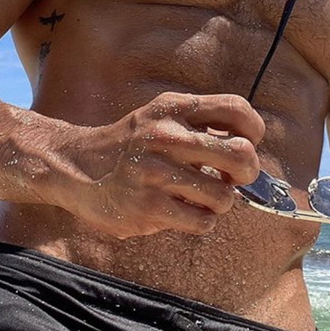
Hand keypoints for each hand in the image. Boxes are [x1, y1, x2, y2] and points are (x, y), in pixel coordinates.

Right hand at [68, 92, 264, 238]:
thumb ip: (201, 123)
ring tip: (200, 198)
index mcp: (173, 108)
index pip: (236, 110)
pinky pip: (202, 221)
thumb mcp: (160, 116)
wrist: (76, 167)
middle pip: (241, 154)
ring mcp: (156, 173)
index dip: (253, 131)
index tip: (246, 144)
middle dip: (248, 172)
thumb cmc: (131, 146)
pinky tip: (183, 212)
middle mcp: (165, 136)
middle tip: (233, 178)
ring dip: (219, 203)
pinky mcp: (148, 207)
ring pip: (224, 197)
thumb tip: (251, 149)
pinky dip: (201, 221)